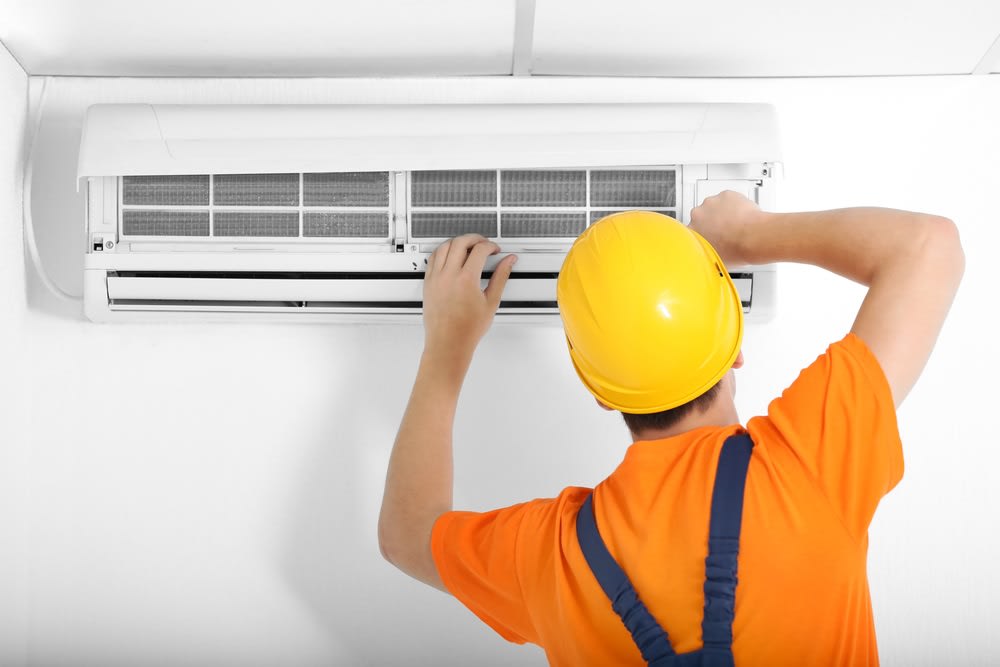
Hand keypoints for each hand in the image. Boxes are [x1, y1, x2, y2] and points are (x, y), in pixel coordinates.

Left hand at [422, 234, 517, 358]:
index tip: (495, 250)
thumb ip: (501, 277)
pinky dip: (443, 251)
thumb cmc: (467, 329)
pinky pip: (433, 258)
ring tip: (468, 247)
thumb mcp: (491, 302)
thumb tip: (508, 262)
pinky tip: (450, 255)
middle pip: (460, 242)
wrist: (448, 343)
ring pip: (444, 246)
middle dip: (474, 238)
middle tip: (483, 243)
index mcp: (466, 280)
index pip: (479, 249)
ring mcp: (436, 278)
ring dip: (457, 242)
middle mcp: (448, 276)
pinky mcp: (428, 283)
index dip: (490, 245)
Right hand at [689, 190, 763, 267]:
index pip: (692, 229)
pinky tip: (741, 215)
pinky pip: (728, 198)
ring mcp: (712, 203)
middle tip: (724, 230)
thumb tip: (707, 256)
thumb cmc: (737, 249)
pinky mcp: (726, 195)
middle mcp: (698, 214)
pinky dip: (734, 204)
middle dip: (711, 221)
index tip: (709, 235)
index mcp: (692, 230)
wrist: (754, 238)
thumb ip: (704, 252)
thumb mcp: (713, 259)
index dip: (702, 232)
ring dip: (722, 212)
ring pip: (715, 205)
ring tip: (735, 223)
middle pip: (702, 215)